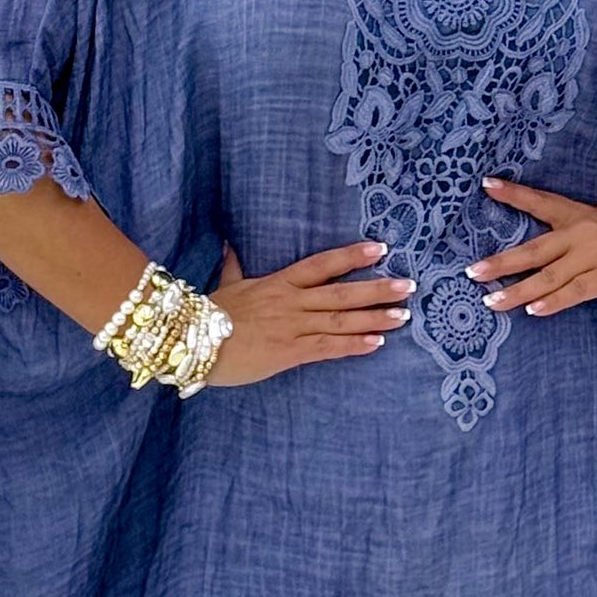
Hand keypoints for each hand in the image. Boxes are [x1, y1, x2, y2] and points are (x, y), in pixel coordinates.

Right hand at [209, 240, 414, 384]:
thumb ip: (233, 266)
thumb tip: (228, 244)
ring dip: (374, 318)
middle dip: (377, 288)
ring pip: (341, 320)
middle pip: (341, 292)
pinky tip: (377, 343)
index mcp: (279, 283)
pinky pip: (327, 348)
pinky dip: (353, 345)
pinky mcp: (288, 352)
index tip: (380, 247)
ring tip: (403, 315)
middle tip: (408, 285)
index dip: (351, 255)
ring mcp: (292, 326)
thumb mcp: (225, 285)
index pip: (322, 264)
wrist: (188, 341)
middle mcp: (291, 301)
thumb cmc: (206, 314)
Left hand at [466, 177, 596, 315]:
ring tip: (492, 302)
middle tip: (472, 272)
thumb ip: (587, 215)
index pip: (541, 202)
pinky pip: (573, 292)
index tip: (487, 185)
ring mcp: (594, 256)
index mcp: (580, 215)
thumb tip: (568, 205)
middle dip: (501, 262)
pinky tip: (533, 312)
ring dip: (517, 291)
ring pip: (547, 276)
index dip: (514, 194)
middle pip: (533, 249)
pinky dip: (552, 302)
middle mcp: (583, 233)